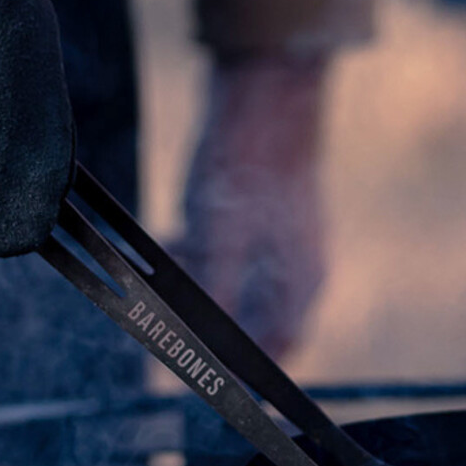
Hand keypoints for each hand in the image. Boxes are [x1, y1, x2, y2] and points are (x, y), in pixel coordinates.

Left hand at [178, 51, 328, 356]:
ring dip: (197, 284)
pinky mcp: (265, 218)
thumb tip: (198, 347)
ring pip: (235, 287)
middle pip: (252, 321)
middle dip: (205, 322)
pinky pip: (230, 256)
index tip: (197, 376)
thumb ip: (212, 296)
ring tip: (169, 259)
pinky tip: (175, 237)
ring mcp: (284, 242)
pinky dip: (201, 256)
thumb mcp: (218, 237)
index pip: (277, 350)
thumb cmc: (247, 161)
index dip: (238, 372)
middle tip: (163, 318)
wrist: (262, 89)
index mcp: (301, 281)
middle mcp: (299, 269)